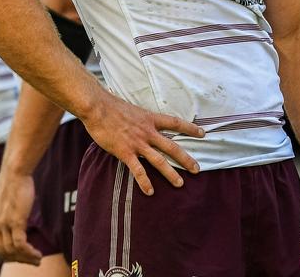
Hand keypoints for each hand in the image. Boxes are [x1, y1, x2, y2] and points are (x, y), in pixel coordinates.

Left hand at [0, 171, 41, 264]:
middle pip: (2, 251)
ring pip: (12, 250)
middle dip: (18, 260)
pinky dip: (29, 252)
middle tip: (32, 262)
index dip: (6, 254)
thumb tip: (14, 221)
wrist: (15, 170)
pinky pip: (20, 244)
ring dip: (26, 258)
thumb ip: (5, 213)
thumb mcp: (4, 200)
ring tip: (38, 259)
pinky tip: (37, 253)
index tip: (19, 256)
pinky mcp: (15, 221)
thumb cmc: (14, 181)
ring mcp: (3, 223)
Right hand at [80, 94, 204, 195]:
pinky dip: (145, 182)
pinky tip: (150, 192)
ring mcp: (137, 143)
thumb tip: (144, 124)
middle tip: (197, 169)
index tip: (202, 133)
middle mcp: (148, 132)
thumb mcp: (133, 110)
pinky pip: (138, 170)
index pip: (175, 123)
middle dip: (186, 159)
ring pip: (159, 160)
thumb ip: (141, 120)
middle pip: (172, 146)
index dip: (190, 128)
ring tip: (180, 184)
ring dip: (171, 173)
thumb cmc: (112, 107)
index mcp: (150, 119)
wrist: (97, 108)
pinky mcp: (125, 152)